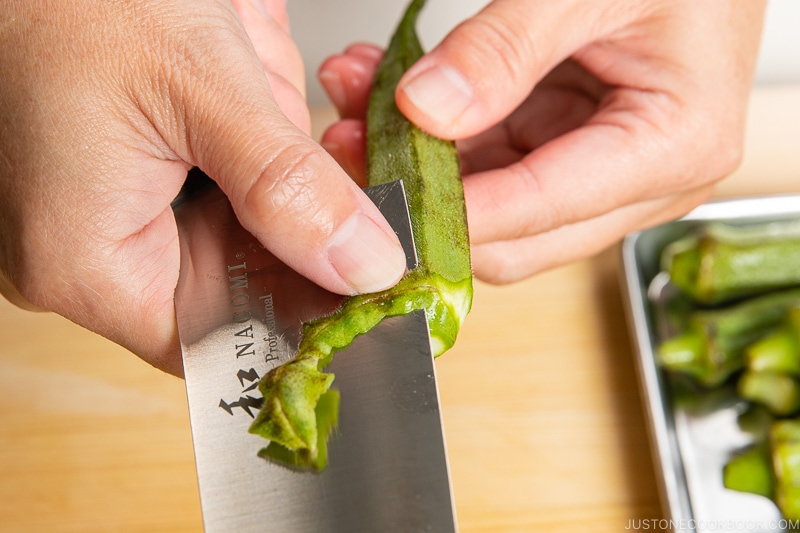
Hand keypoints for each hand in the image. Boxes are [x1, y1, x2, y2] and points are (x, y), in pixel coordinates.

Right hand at [0, 0, 405, 374]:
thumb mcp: (200, 86)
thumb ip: (288, 187)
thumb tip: (363, 266)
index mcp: (84, 262)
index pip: (220, 343)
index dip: (299, 317)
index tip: (362, 282)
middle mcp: (84, 253)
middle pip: (233, 281)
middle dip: (288, 219)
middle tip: (313, 154)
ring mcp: (98, 217)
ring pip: (229, 231)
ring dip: (266, 173)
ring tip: (254, 93)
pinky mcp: (117, 182)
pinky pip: (209, 192)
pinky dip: (244, 151)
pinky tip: (245, 99)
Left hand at [318, 0, 765, 283]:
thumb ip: (505, 48)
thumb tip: (427, 108)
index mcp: (673, 147)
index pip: (542, 208)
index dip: (454, 212)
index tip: (377, 196)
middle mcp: (642, 180)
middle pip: (514, 237)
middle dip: (425, 201)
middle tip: (351, 151)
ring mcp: (602, 171)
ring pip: (490, 207)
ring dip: (419, 165)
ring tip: (354, 108)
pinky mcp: (569, 151)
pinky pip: (491, 165)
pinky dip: (438, 139)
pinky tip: (388, 99)